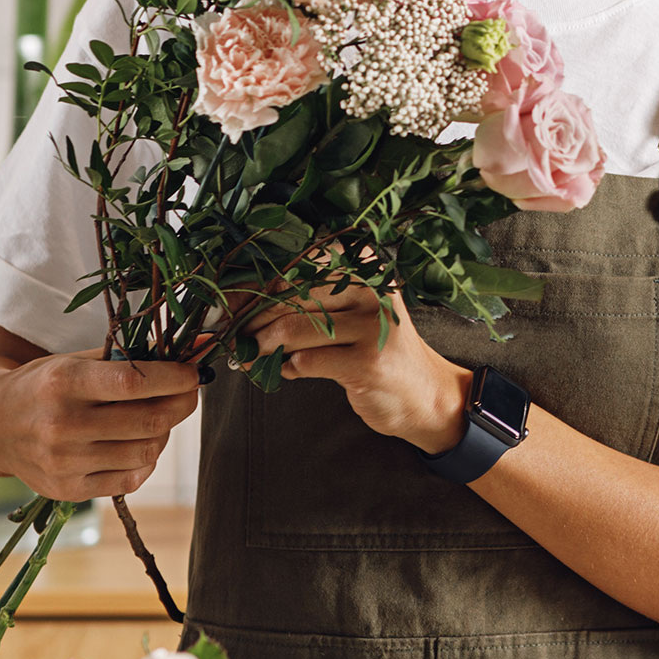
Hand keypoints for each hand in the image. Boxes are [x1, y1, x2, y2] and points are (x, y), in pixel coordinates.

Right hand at [0, 346, 199, 502]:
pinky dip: (146, 460)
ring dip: (164, 432)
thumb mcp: (77, 360)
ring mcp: (63, 462)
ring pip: (146, 451)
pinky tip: (138, 443)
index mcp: (61, 382)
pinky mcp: (68, 490)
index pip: (133, 382)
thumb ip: (133, 355)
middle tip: (188, 392)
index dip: (174, 378)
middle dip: (181, 404)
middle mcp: (60, 425)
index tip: (194, 372)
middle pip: (147, 420)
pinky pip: (131, 479)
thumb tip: (200, 345)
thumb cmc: (45, 385)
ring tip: (157, 416)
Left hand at [243, 275, 468, 453]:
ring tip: (251, 354)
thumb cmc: (377, 349)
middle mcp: (371, 290)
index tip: (235, 303)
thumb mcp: (351, 312)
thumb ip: (308, 302)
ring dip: (262, 345)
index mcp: (366, 268)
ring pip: (293, 329)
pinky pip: (306, 362)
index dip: (261, 284)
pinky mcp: (366, 363)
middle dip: (254, 318)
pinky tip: (287, 370)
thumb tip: (243, 302)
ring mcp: (371, 326)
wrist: (423, 393)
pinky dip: (287, 368)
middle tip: (236, 335)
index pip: (300, 265)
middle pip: (291, 296)